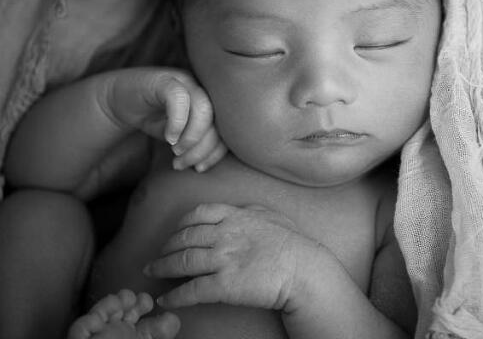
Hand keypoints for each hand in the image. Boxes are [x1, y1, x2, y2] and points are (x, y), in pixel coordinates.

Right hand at [103, 68, 226, 171]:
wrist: (120, 100)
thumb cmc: (155, 119)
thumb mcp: (180, 136)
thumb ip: (198, 143)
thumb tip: (209, 162)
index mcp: (212, 103)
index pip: (227, 129)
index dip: (216, 152)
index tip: (200, 168)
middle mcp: (203, 90)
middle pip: (218, 121)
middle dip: (202, 149)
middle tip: (182, 163)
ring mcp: (185, 82)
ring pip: (203, 110)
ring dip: (192, 137)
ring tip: (176, 152)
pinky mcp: (166, 80)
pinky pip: (179, 99)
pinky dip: (177, 123)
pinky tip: (168, 137)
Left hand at [143, 203, 329, 311]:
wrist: (304, 268)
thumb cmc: (294, 243)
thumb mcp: (272, 215)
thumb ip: (252, 210)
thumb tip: (242, 209)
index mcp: (236, 216)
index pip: (199, 214)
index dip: (181, 224)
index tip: (175, 232)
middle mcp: (224, 235)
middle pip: (184, 237)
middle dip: (166, 246)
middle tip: (157, 254)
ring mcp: (222, 259)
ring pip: (181, 261)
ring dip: (162, 267)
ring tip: (151, 273)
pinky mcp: (223, 285)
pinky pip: (191, 290)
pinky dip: (175, 296)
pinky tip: (166, 300)